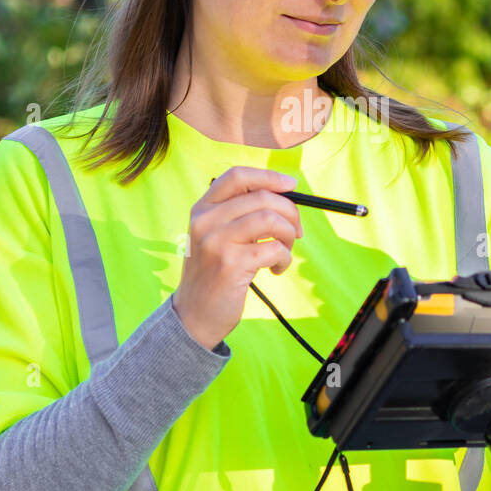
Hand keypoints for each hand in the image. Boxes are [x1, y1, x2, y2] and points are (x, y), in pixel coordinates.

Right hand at [172, 166, 303, 349]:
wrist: (194, 315)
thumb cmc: (214, 274)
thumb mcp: (217, 236)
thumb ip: (240, 215)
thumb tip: (285, 197)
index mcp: (202, 208)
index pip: (237, 176)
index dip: (269, 177)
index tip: (291, 185)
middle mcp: (205, 220)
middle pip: (262, 197)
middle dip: (290, 212)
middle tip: (296, 231)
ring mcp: (216, 241)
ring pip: (271, 220)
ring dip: (289, 236)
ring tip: (284, 252)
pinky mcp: (230, 264)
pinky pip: (274, 249)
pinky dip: (285, 259)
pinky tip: (276, 268)